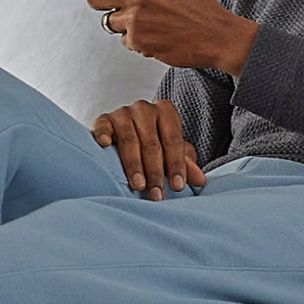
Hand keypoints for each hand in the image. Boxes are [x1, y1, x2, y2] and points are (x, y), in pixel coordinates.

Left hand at [72, 0, 257, 73]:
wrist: (216, 35)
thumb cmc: (198, 5)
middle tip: (108, 0)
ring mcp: (136, 21)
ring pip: (109, 21)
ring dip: (122, 21)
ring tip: (145, 20)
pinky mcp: (138, 42)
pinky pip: (124, 40)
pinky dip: (136, 38)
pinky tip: (155, 33)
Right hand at [89, 99, 205, 199]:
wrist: (124, 130)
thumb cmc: (154, 143)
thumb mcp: (172, 151)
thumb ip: (185, 164)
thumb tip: (200, 180)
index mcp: (166, 112)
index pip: (173, 141)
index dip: (176, 165)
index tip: (178, 187)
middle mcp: (144, 109)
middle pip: (151, 143)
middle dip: (155, 172)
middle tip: (156, 194)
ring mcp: (122, 113)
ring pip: (129, 140)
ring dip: (133, 165)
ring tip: (138, 186)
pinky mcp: (103, 119)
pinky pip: (103, 126)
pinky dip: (103, 134)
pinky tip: (104, 145)